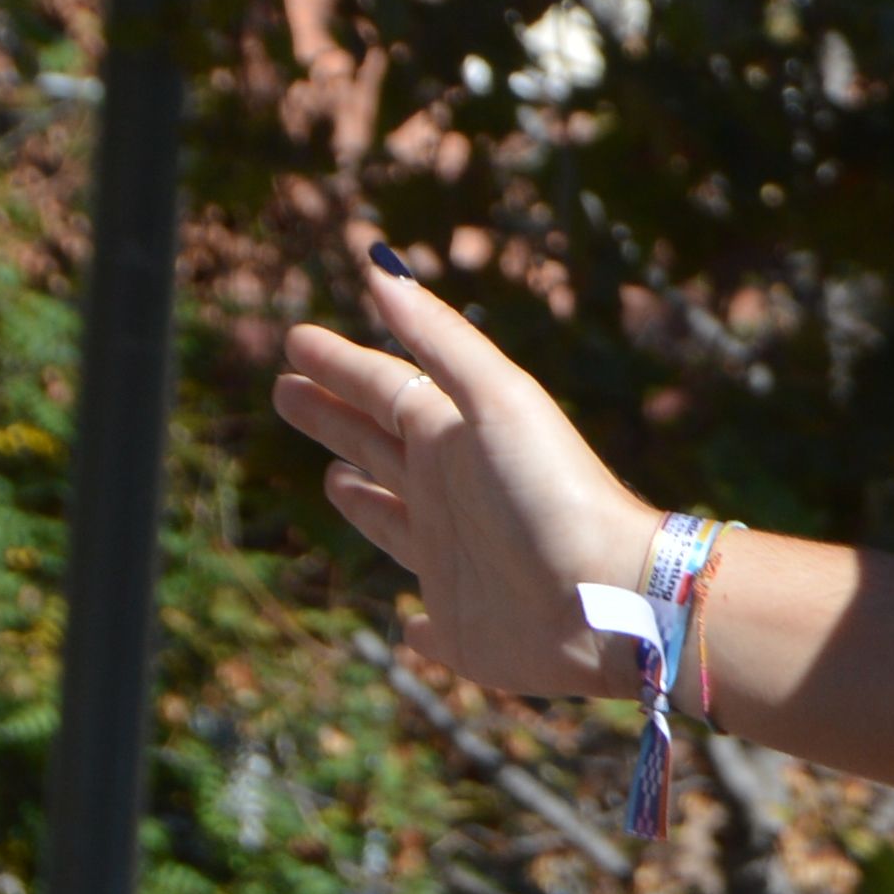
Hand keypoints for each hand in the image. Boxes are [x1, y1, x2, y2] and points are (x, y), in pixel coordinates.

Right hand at [273, 246, 669, 702]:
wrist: (608, 597)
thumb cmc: (553, 492)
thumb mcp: (497, 399)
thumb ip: (440, 338)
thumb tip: (378, 264)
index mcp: (456, 437)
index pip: (384, 388)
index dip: (339, 365)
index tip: (294, 340)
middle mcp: (453, 495)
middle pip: (379, 443)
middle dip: (333, 414)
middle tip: (284, 388)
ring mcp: (459, 563)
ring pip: (396, 521)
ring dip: (364, 497)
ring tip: (333, 475)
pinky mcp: (467, 630)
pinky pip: (432, 627)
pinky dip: (416, 627)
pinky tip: (408, 626)